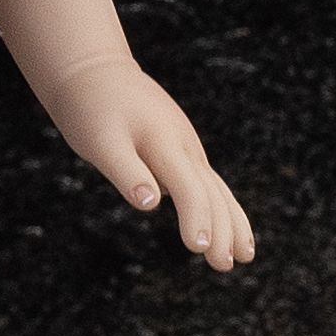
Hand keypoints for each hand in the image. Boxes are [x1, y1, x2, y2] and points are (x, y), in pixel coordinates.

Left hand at [48, 55, 258, 269]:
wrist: (90, 69)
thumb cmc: (90, 107)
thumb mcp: (99, 141)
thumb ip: (126, 171)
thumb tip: (151, 203)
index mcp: (165, 143)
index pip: (190, 189)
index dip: (196, 219)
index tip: (199, 249)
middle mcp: (184, 145)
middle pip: (212, 192)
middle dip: (223, 230)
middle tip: (226, 266)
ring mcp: (185, 145)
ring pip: (217, 187)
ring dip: (232, 221)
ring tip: (245, 256)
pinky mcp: (180, 148)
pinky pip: (208, 182)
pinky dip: (221, 205)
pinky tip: (226, 227)